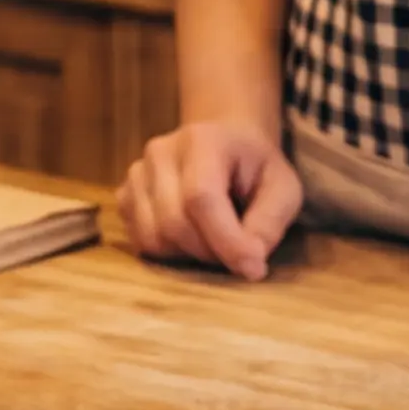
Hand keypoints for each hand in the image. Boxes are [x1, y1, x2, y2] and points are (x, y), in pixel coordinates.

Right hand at [118, 119, 308, 280]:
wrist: (223, 143)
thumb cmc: (256, 168)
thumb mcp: (283, 188)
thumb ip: (270, 222)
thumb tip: (250, 263)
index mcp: (202, 140)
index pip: (202, 198)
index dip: (226, 241)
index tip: (254, 269)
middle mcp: (160, 152)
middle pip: (173, 223)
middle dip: (210, 252)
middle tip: (238, 253)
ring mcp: (136, 173)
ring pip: (153, 237)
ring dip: (188, 255)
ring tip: (214, 241)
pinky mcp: (124, 195)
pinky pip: (140, 241)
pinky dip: (168, 253)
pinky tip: (191, 237)